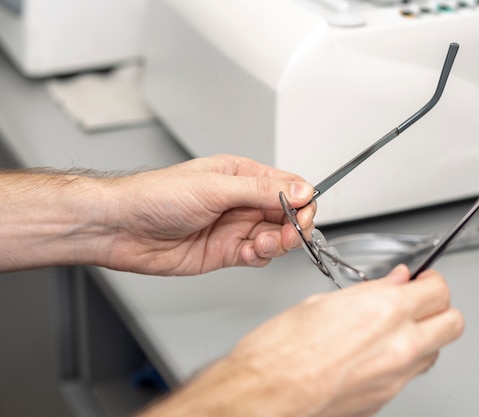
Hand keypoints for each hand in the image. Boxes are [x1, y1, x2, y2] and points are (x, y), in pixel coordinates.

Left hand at [103, 154, 314, 274]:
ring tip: (262, 244)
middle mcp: (241, 201)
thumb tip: (301, 190)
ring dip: (277, 243)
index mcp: (241, 175)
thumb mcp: (215, 188)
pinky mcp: (226, 252)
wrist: (121, 228)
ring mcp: (234, 228)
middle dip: (293, 226)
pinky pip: (257, 256)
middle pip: (287, 214)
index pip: (288, 185)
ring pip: (275, 238)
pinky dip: (260, 257)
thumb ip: (260, 191)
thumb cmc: (157, 196)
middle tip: (288, 234)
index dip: (303, 200)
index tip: (304, 213)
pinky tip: (248, 253)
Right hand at [140, 266, 463, 416]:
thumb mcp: (323, 303)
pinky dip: (401, 361)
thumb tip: (392, 284)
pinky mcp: (384, 399)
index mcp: (385, 311)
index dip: (431, 281)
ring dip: (423, 337)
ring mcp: (395, 377)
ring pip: (435, 352)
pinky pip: (409, 375)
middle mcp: (399, 345)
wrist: (264, 395)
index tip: (422, 281)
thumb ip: (369, 292)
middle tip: (419, 301)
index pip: (438, 290)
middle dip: (439, 308)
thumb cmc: (280, 350)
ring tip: (393, 329)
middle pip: (453, 323)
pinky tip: (373, 353)